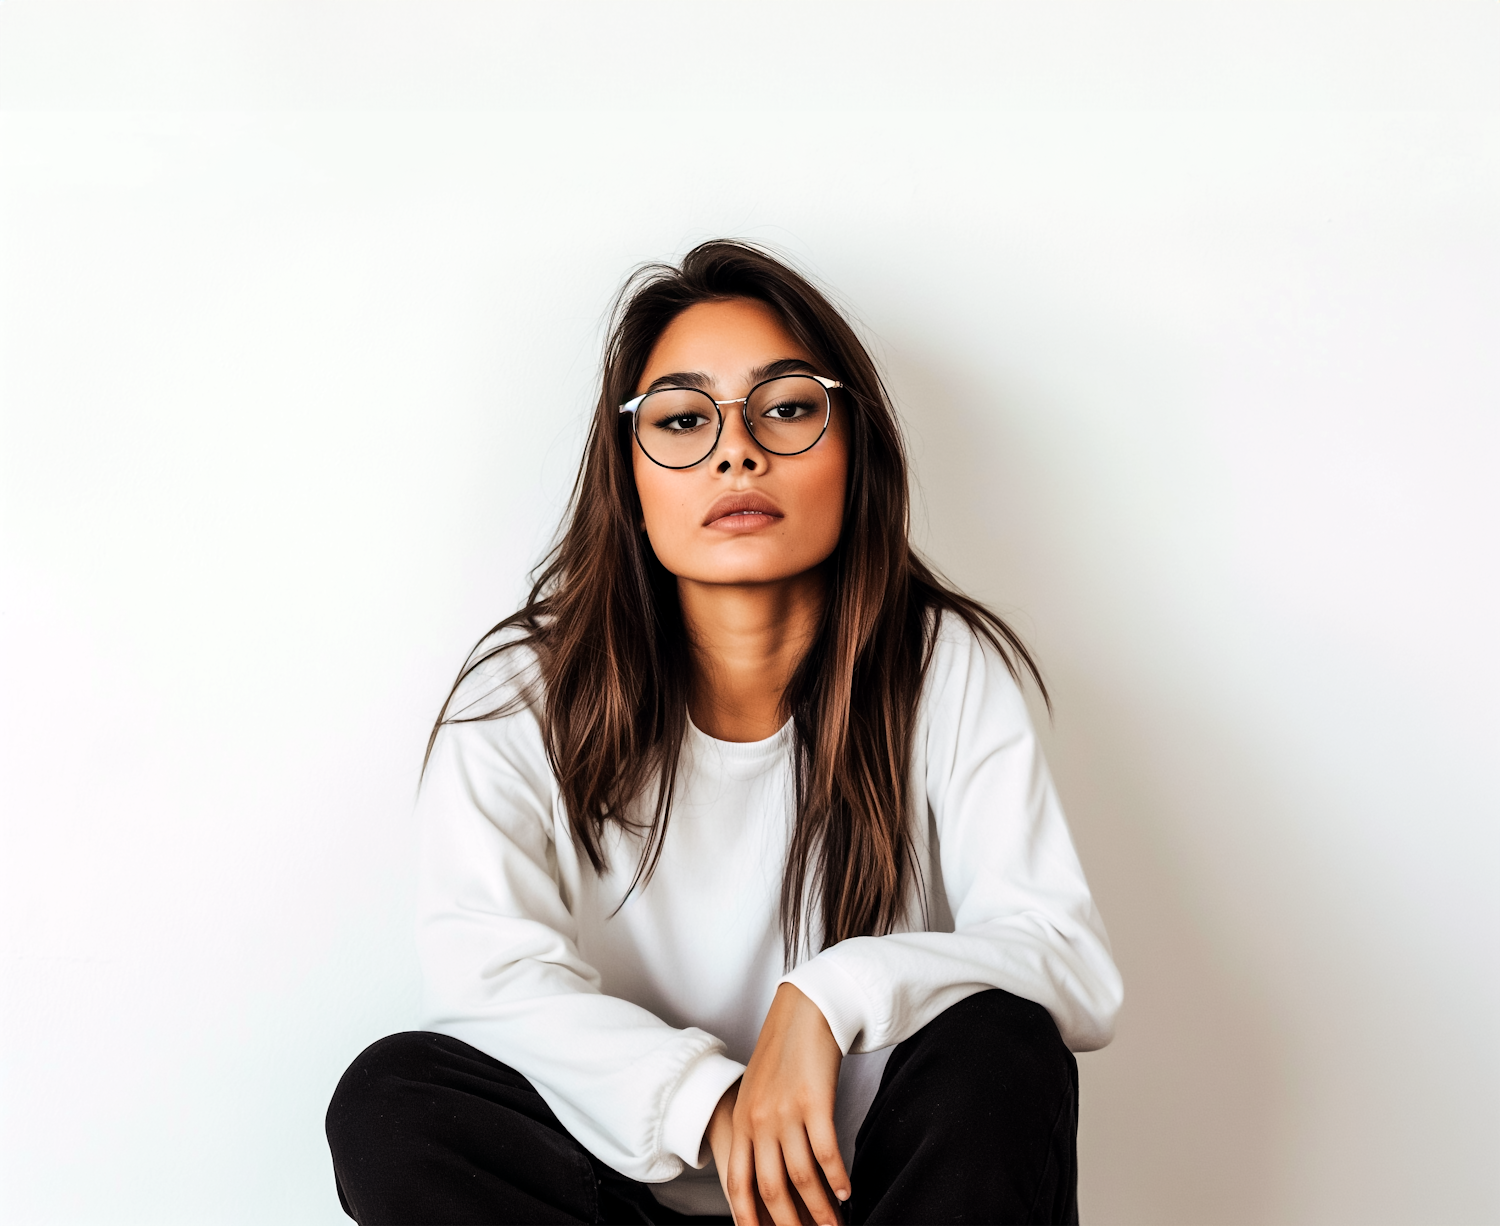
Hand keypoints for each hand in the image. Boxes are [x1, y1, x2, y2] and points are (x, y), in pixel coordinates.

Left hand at [719, 983, 849, 1225]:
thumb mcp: (756, 1092)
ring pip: (802, 1178)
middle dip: (789, 1224)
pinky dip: (838, 1178)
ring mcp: (786, 1112)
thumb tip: (770, 1170)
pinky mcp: (814, 1102)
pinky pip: (826, 1154)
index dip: (748, 1218)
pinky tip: (847, 1192)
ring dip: (821, 1210)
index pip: (738, 1183)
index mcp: (740, 1121)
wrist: (804, 1011)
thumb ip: (756, 1129)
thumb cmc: (783, 1053)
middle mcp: (758, 1121)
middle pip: (771, 1189)